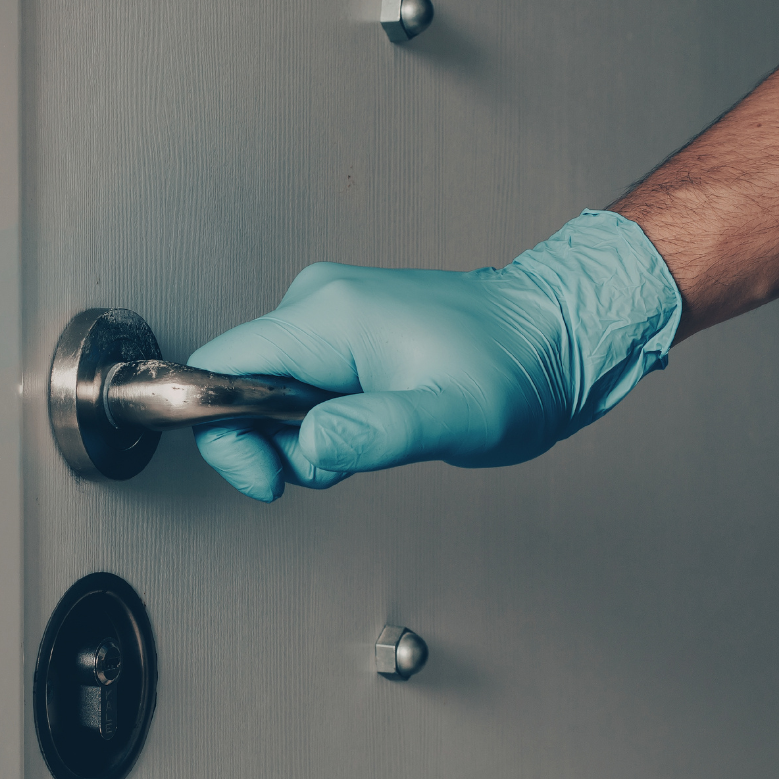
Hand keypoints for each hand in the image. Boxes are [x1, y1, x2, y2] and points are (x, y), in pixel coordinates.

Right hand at [187, 210, 681, 500]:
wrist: (560, 334)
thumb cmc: (515, 370)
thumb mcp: (450, 419)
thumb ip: (374, 433)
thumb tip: (308, 445)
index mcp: (328, 316)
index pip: (218, 368)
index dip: (222, 431)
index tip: (268, 476)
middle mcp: (317, 302)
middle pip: (238, 384)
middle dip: (273, 443)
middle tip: (340, 465)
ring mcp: (329, 311)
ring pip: (267, 390)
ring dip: (302, 436)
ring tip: (370, 440)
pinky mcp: (343, 328)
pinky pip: (298, 382)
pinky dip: (320, 419)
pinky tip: (369, 423)